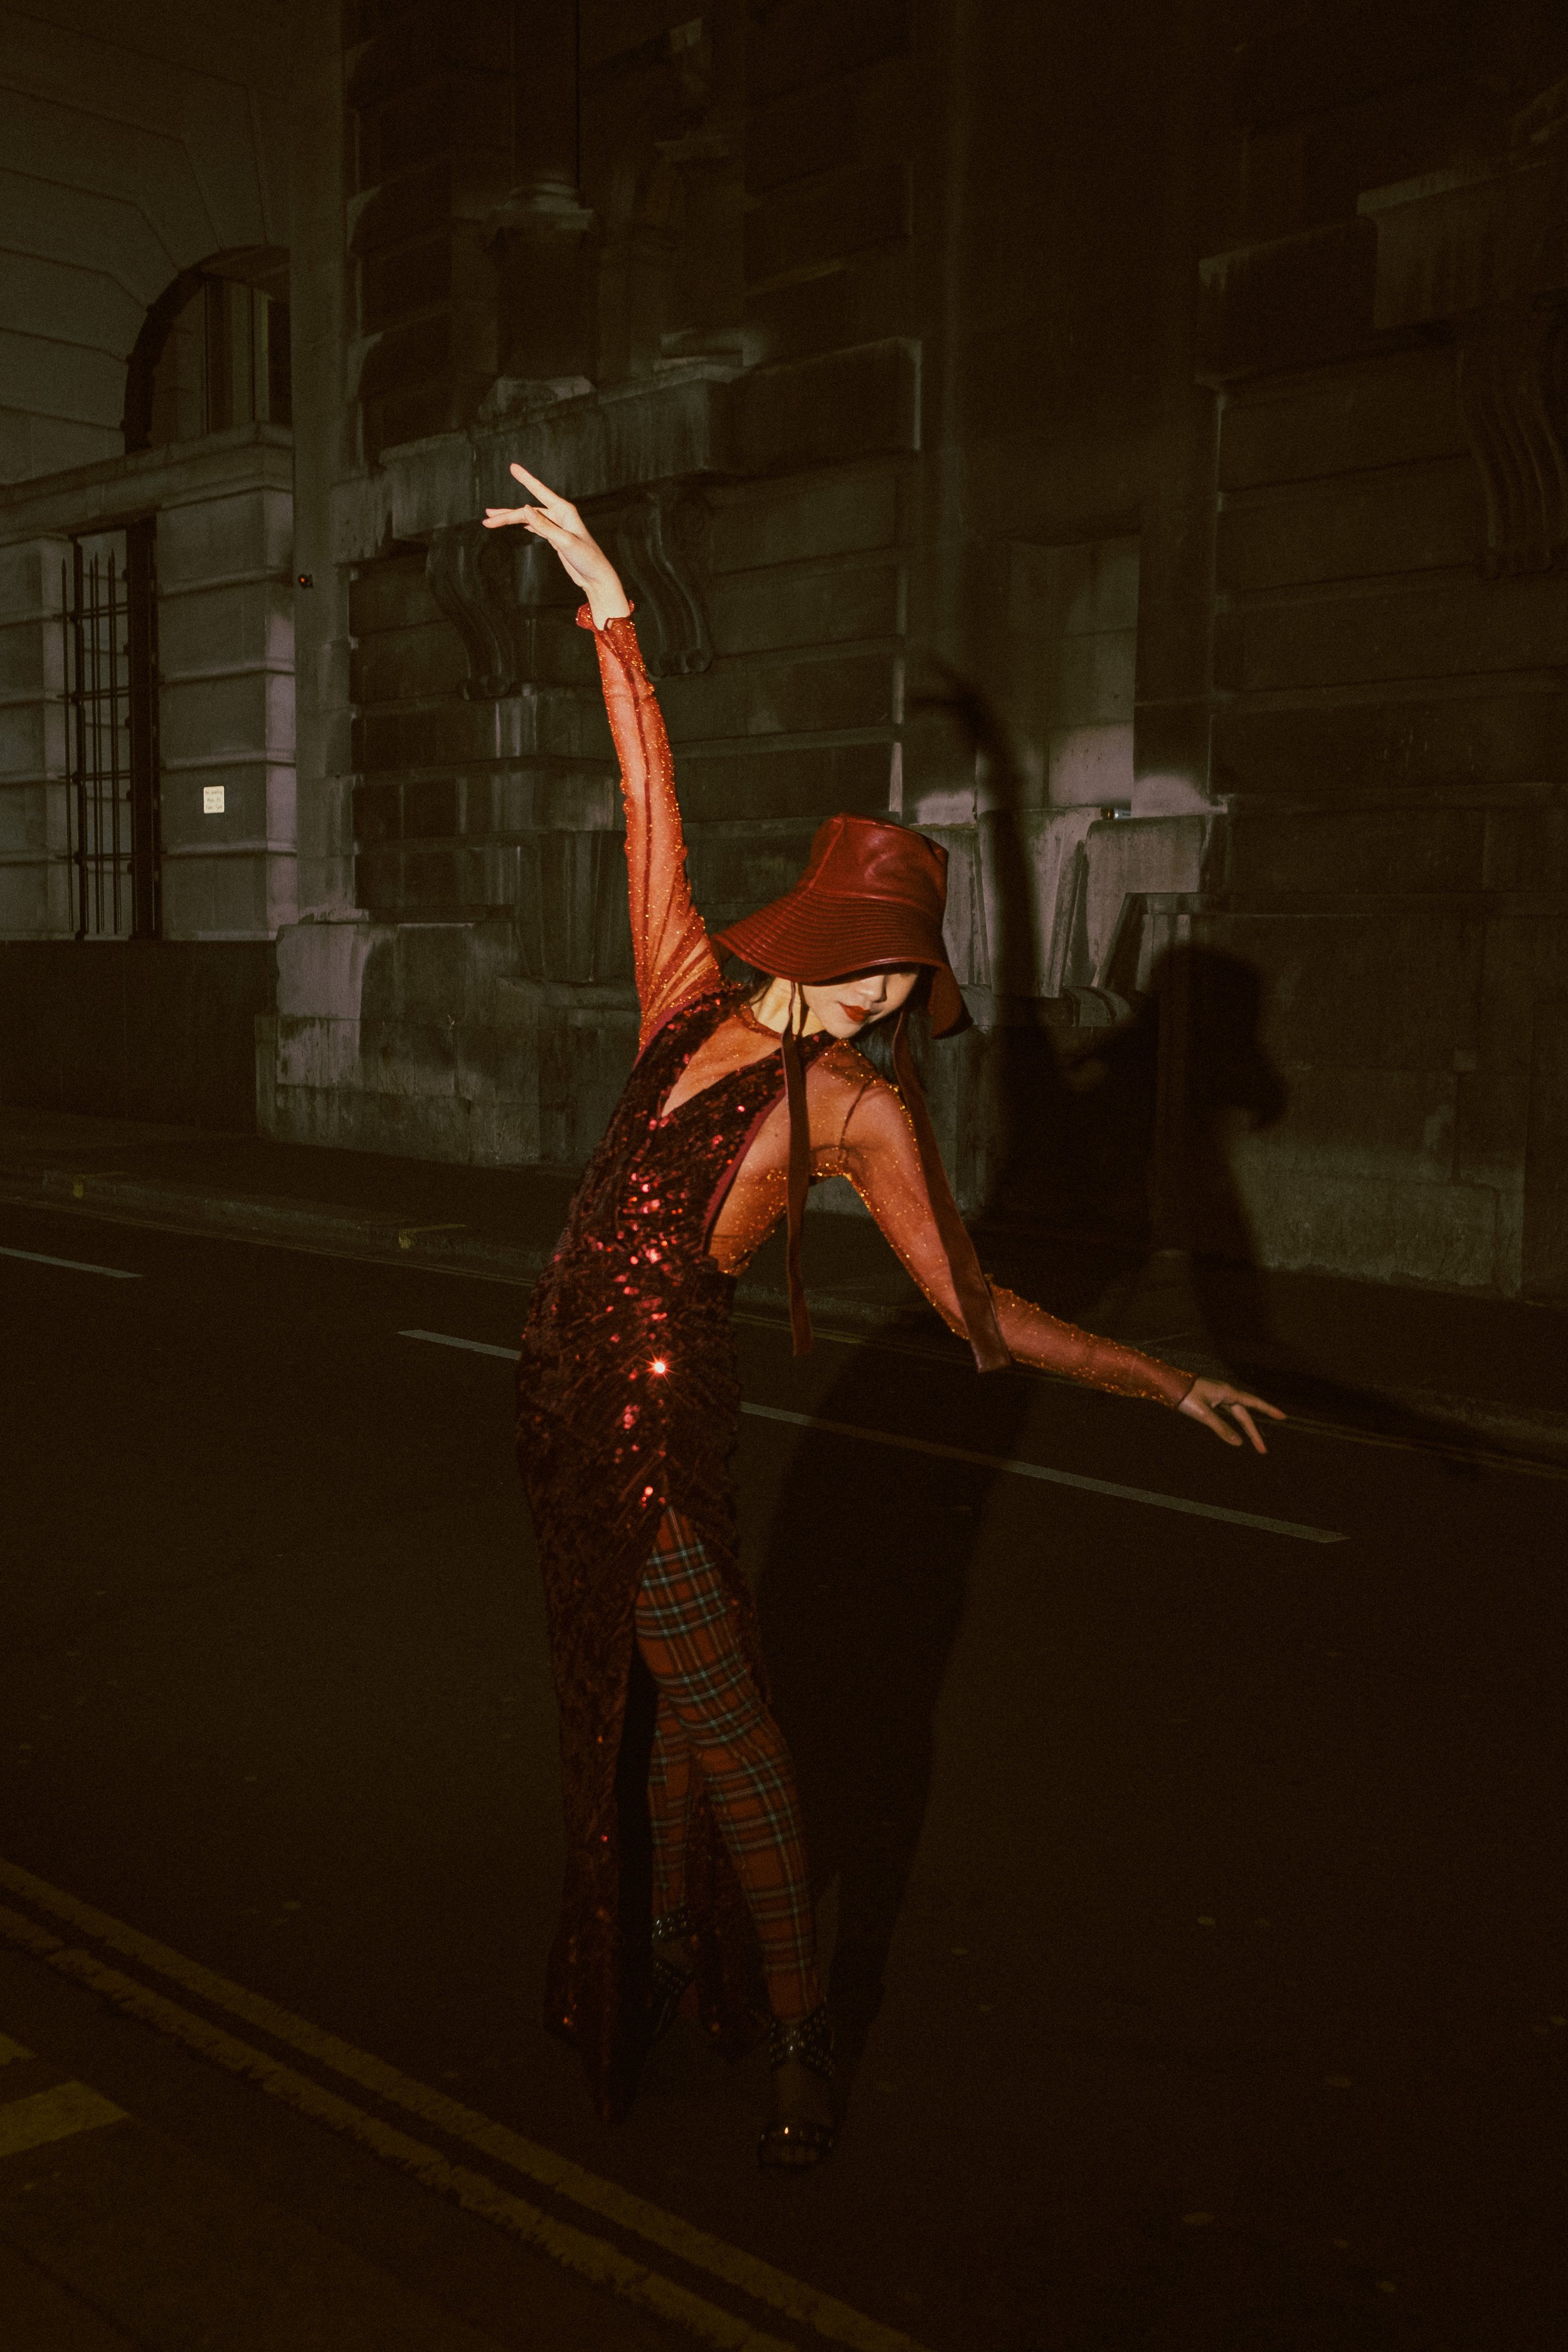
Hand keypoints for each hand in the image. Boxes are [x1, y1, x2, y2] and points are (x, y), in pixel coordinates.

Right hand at [481, 464, 630, 626]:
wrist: (596, 577)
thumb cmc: (587, 558)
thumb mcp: (564, 541)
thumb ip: (544, 526)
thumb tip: (525, 508)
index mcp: (564, 510)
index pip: (539, 491)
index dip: (525, 479)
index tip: (513, 467)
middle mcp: (560, 515)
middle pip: (527, 510)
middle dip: (506, 514)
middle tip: (487, 518)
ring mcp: (557, 526)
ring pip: (528, 519)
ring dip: (511, 520)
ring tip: (491, 521)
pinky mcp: (555, 537)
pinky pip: (536, 526)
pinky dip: (524, 525)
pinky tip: (517, 524)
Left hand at [1176, 1377, 1284, 1452]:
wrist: (1168, 1384)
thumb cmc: (1185, 1396)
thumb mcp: (1204, 1414)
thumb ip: (1221, 1428)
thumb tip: (1238, 1443)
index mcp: (1228, 1393)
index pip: (1254, 1403)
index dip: (1269, 1410)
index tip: (1283, 1417)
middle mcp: (1226, 1393)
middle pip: (1245, 1415)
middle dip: (1255, 1433)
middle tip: (1263, 1450)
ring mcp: (1218, 1396)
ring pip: (1237, 1415)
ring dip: (1246, 1428)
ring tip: (1256, 1442)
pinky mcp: (1210, 1399)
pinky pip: (1228, 1413)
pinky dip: (1234, 1423)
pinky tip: (1236, 1431)